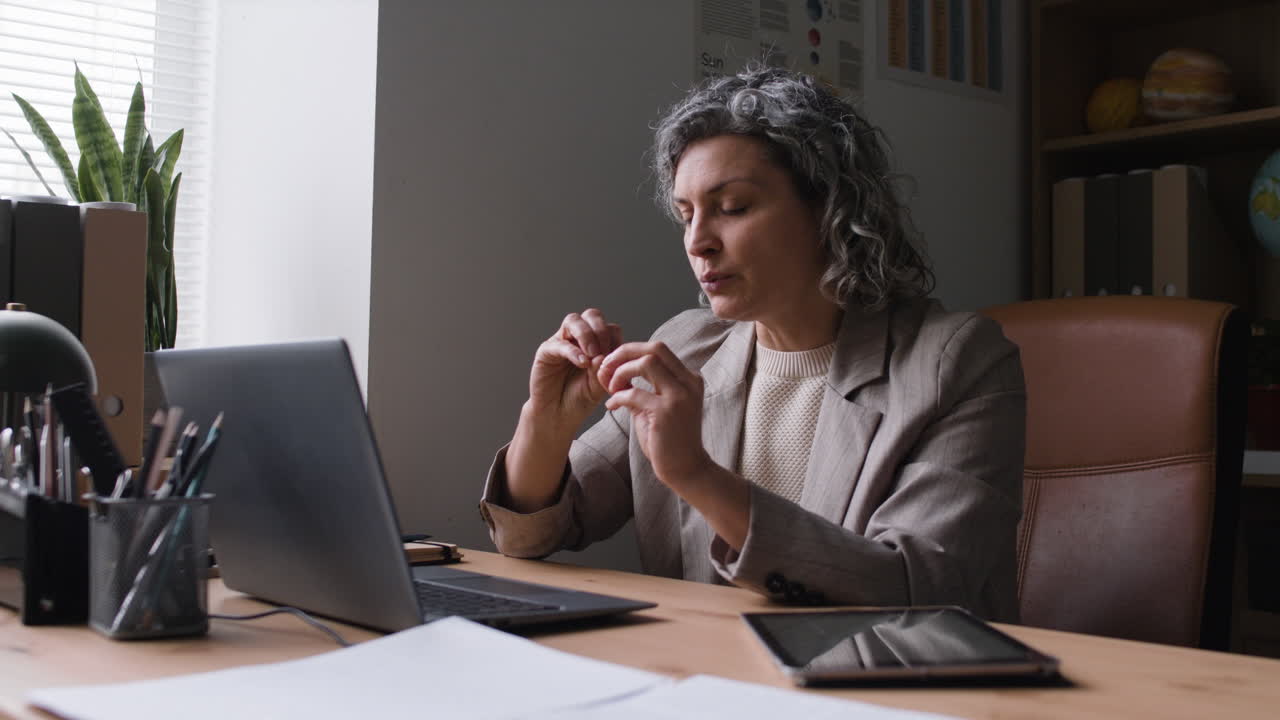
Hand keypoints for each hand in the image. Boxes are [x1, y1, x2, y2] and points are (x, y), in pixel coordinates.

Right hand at [528, 309, 623, 428]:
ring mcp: (562, 341)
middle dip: (601, 330)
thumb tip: (605, 354)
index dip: (615, 341)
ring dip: (587, 334)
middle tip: (604, 351)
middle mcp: (578, 338)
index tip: (619, 359)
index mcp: (596, 343)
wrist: (558, 415)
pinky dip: (573, 351)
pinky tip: (582, 362)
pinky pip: (560, 344)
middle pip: (592, 316)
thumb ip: (604, 370)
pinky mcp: (546, 351)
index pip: (609, 328)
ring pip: (574, 321)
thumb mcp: (599, 386)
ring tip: (593, 354)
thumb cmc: (579, 399)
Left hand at [597, 341, 711, 484]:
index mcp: (688, 378)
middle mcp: (688, 382)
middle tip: (606, 368)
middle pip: (654, 349)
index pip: (658, 350)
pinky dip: (617, 397)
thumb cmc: (668, 440)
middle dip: (624, 353)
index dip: (630, 352)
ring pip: (646, 363)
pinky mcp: (666, 412)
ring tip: (610, 388)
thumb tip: (610, 371)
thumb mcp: (654, 407)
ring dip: (621, 371)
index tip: (612, 364)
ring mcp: (679, 396)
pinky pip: (634, 393)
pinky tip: (611, 406)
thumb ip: (637, 388)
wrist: (686, 469)